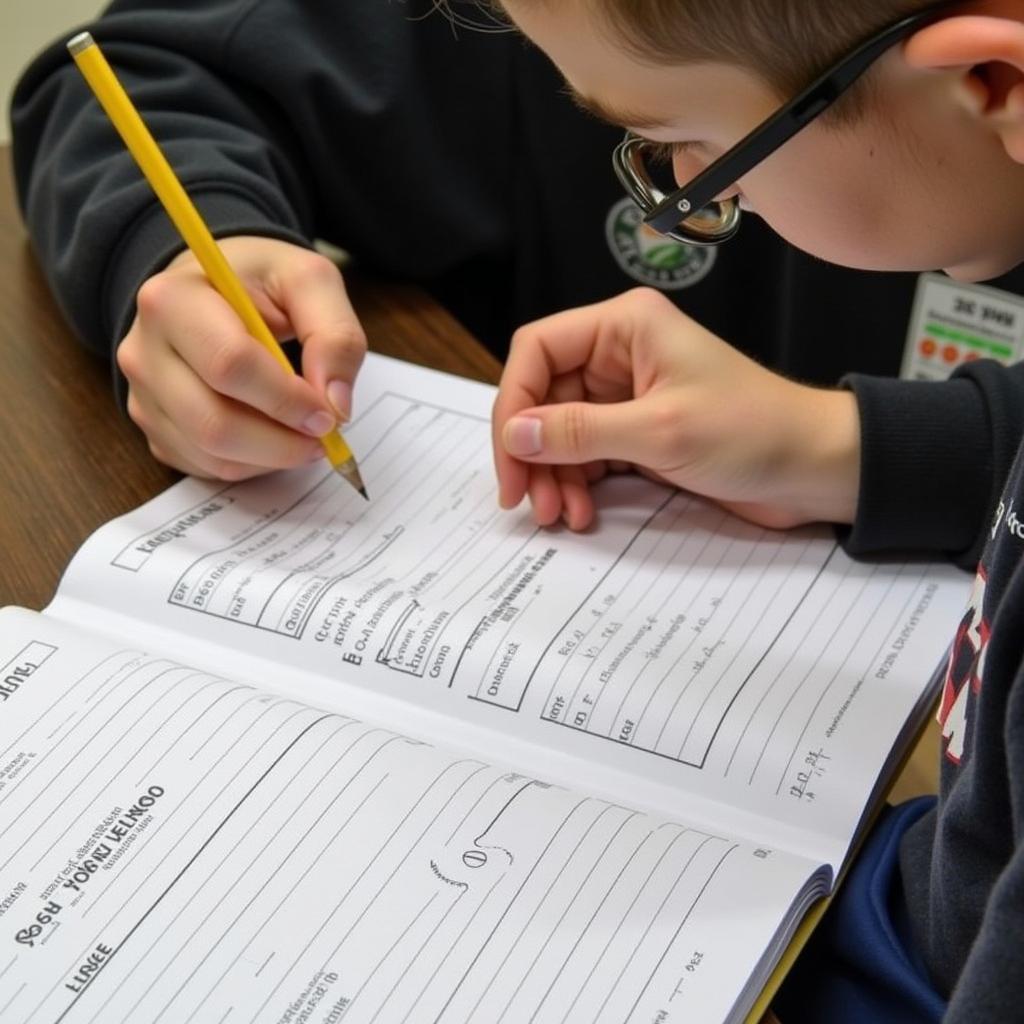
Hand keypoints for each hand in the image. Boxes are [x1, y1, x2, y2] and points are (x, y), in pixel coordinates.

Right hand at [118, 236, 365, 478]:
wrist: (214, 290)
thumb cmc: (260, 282)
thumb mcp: (308, 281)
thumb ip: (335, 334)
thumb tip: (336, 405)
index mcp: (172, 300)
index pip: (229, 365)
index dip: (287, 399)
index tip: (328, 413)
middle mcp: (143, 351)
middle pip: (214, 423)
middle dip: (282, 442)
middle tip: (324, 435)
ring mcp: (143, 396)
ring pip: (211, 454)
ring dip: (272, 457)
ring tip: (304, 435)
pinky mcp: (154, 430)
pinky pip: (206, 467)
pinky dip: (252, 465)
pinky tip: (273, 437)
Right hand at [492, 288, 860, 530]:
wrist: (815, 468)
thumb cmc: (753, 432)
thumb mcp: (660, 432)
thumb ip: (581, 432)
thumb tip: (515, 434)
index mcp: (624, 327)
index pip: (538, 350)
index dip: (513, 404)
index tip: (511, 459)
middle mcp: (619, 354)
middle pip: (543, 396)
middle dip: (532, 451)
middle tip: (530, 502)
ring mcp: (627, 395)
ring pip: (559, 431)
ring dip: (552, 475)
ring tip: (561, 514)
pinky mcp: (637, 432)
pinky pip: (586, 454)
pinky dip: (577, 483)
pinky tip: (582, 512)